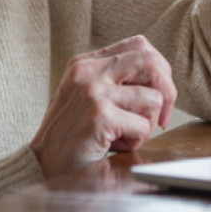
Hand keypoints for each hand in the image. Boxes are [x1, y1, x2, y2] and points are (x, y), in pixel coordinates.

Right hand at [30, 35, 177, 177]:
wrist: (43, 166)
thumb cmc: (71, 135)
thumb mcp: (87, 95)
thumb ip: (115, 80)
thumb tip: (160, 76)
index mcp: (85, 63)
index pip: (139, 45)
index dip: (159, 69)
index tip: (159, 95)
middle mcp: (89, 72)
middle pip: (150, 61)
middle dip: (167, 90)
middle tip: (161, 117)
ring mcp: (94, 92)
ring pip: (153, 99)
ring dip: (147, 124)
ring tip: (123, 136)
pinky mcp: (100, 116)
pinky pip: (144, 126)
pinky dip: (136, 142)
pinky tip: (114, 146)